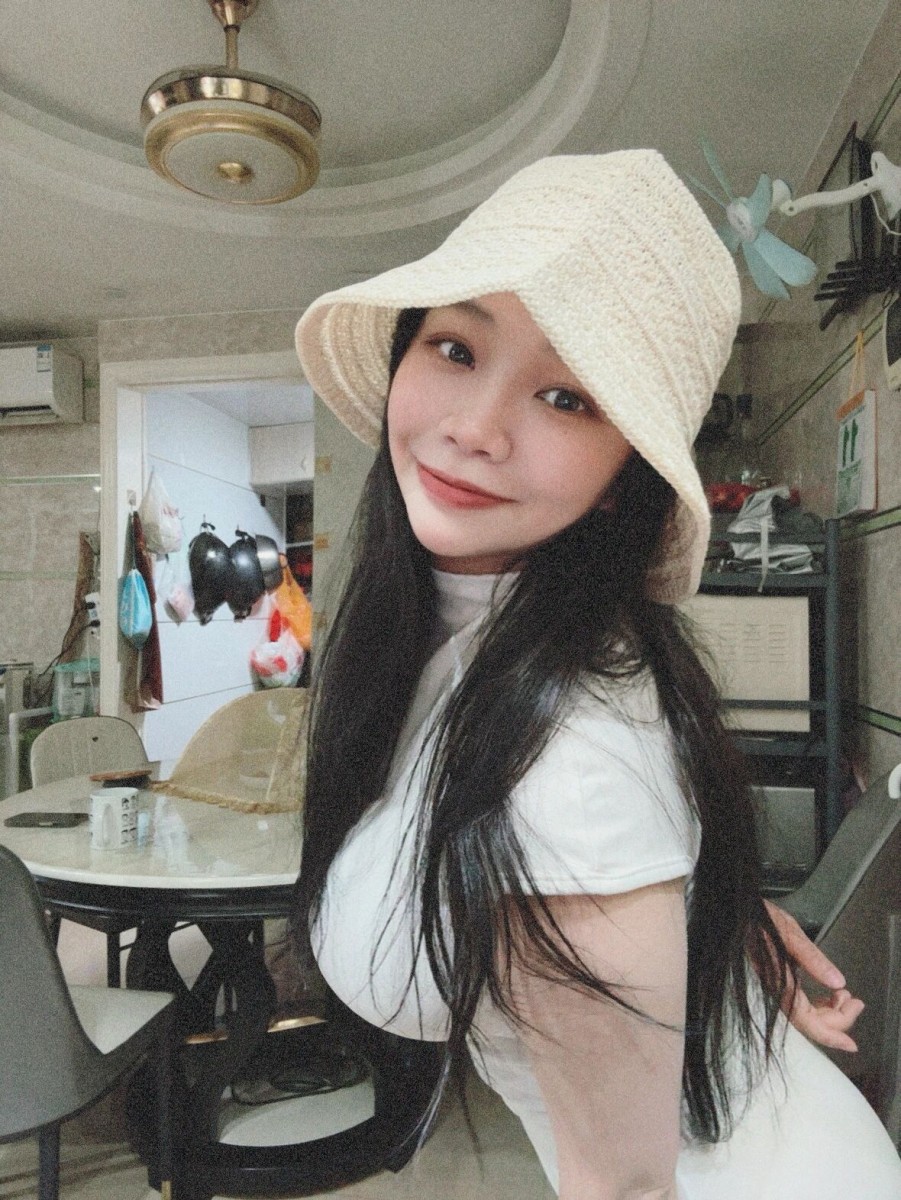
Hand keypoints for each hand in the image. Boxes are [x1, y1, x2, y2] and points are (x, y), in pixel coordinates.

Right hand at [764, 900, 863, 1051]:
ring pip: (805, 1013)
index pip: (805, 1020)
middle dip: (837, 1018)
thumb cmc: (758, 918)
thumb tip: (837, 981)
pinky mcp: (777, 981)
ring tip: (846, 997)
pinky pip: (800, 1002)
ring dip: (830, 1011)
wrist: (738, 913)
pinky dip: (819, 1003)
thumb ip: (812, 957)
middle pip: (808, 1020)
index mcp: (777, 981)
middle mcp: (775, 990)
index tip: (850, 1044)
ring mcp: (776, 987)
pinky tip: (830, 993)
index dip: (829, 1035)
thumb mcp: (788, 932)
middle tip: (857, 1004)